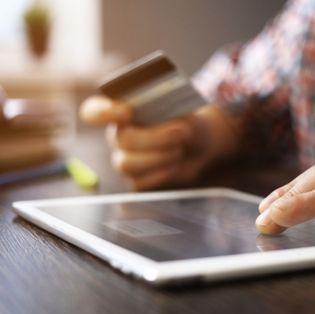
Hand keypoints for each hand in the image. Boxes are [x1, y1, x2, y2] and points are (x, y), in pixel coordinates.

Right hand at [79, 95, 240, 189]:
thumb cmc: (187, 121)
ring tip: (179, 151)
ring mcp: (125, 159)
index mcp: (122, 112)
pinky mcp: (136, 180)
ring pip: (126, 164)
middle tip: (182, 133)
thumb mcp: (183, 111)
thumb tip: (166, 122)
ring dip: (158, 157)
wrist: (201, 143)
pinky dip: (160, 174)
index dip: (101, 113)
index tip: (125, 113)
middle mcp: (118, 135)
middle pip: (121, 139)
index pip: (94, 111)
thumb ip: (171, 113)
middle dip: (154, 138)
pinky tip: (173, 166)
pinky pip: (137, 183)